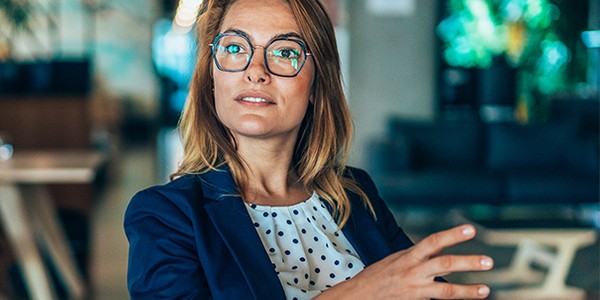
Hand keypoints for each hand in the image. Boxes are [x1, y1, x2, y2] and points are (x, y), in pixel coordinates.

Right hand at [316, 224, 492, 298]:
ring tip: (485, 290)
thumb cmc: (377, 276)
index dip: (452, 235)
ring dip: (468, 290)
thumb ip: (418, 256)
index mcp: (409, 256)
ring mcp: (415, 289)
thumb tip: (438, 250)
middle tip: (488, 262)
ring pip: (446, 290)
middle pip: (445, 265)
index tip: (470, 231)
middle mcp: (413, 272)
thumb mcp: (395, 259)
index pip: (433, 242)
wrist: (359, 296)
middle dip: (468, 263)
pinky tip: (465, 299)